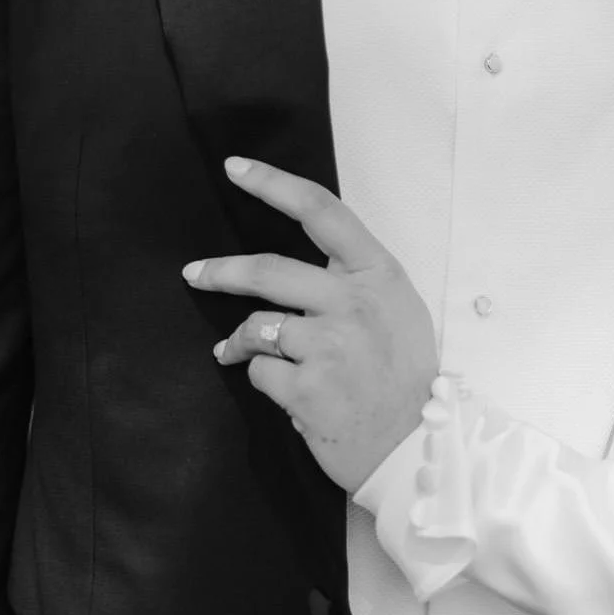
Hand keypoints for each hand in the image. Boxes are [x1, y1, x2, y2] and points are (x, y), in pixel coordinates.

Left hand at [184, 156, 438, 492]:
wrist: (418, 446)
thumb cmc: (404, 373)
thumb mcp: (398, 307)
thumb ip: (355, 277)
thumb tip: (301, 258)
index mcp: (379, 273)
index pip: (322, 211)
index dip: (273, 184)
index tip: (235, 168)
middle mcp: (354, 302)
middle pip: (268, 269)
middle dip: (221, 271)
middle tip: (195, 273)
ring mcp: (330, 346)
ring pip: (257, 327)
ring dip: (239, 342)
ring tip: (236, 352)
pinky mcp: (307, 389)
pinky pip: (260, 371)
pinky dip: (263, 378)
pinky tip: (284, 390)